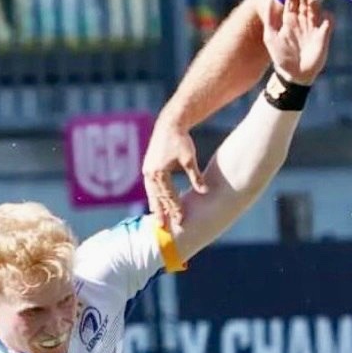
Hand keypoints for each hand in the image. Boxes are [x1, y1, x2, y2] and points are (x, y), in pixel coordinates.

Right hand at [141, 116, 205, 232]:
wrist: (169, 124)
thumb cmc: (181, 141)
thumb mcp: (189, 159)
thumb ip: (195, 176)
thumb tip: (204, 191)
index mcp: (159, 172)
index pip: (168, 196)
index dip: (175, 209)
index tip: (180, 220)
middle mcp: (150, 173)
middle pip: (157, 197)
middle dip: (162, 212)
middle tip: (165, 228)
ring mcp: (147, 171)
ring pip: (152, 193)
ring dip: (155, 206)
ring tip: (158, 220)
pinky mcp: (148, 168)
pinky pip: (150, 187)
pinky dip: (153, 196)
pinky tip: (156, 204)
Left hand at [264, 0, 333, 84]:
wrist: (295, 75)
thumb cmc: (281, 57)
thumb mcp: (270, 36)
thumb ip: (270, 18)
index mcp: (289, 20)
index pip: (292, 1)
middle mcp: (302, 22)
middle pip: (305, 2)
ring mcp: (313, 28)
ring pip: (316, 9)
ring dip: (315, 3)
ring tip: (311, 1)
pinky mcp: (324, 36)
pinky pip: (329, 22)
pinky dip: (329, 17)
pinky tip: (325, 16)